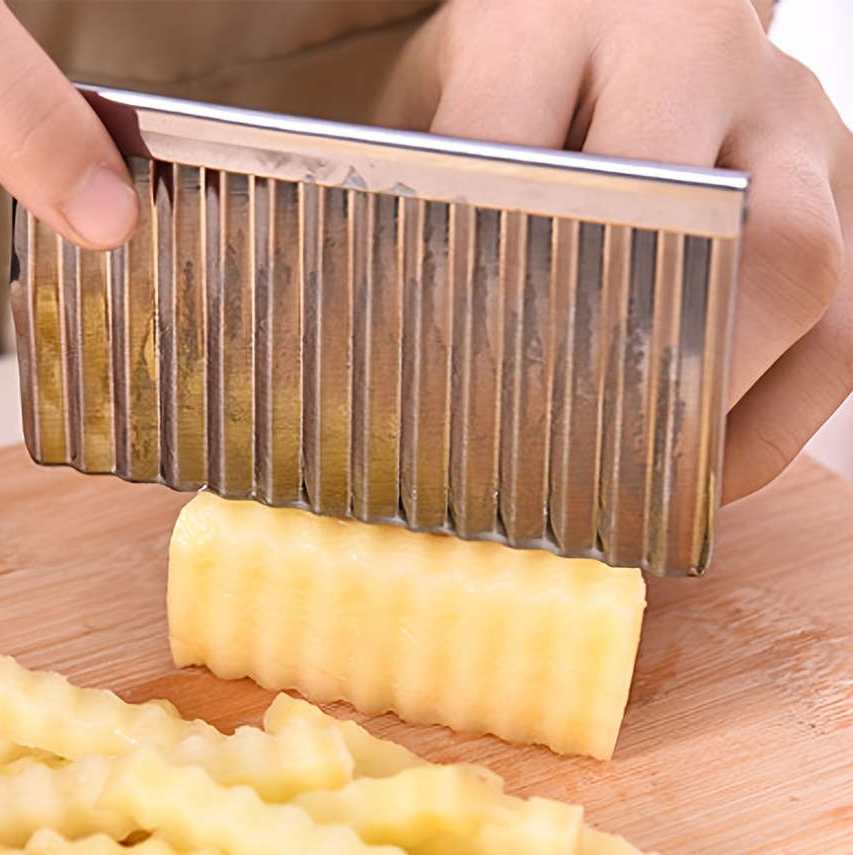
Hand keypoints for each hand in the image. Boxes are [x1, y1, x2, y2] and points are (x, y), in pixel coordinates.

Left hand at [377, 0, 852, 502]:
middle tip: (543, 464)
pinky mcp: (840, 182)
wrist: (628, 8)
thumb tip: (368, 367)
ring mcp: (782, 118)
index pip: (506, 161)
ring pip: (791, 268)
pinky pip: (840, 327)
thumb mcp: (432, 109)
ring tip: (632, 489)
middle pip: (682, 214)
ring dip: (706, 403)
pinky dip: (768, 425)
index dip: (475, 293)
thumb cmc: (510, 81)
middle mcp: (686, 53)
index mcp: (549, 26)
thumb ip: (412, 204)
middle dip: (613, 362)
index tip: (435, 399)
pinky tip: (697, 476)